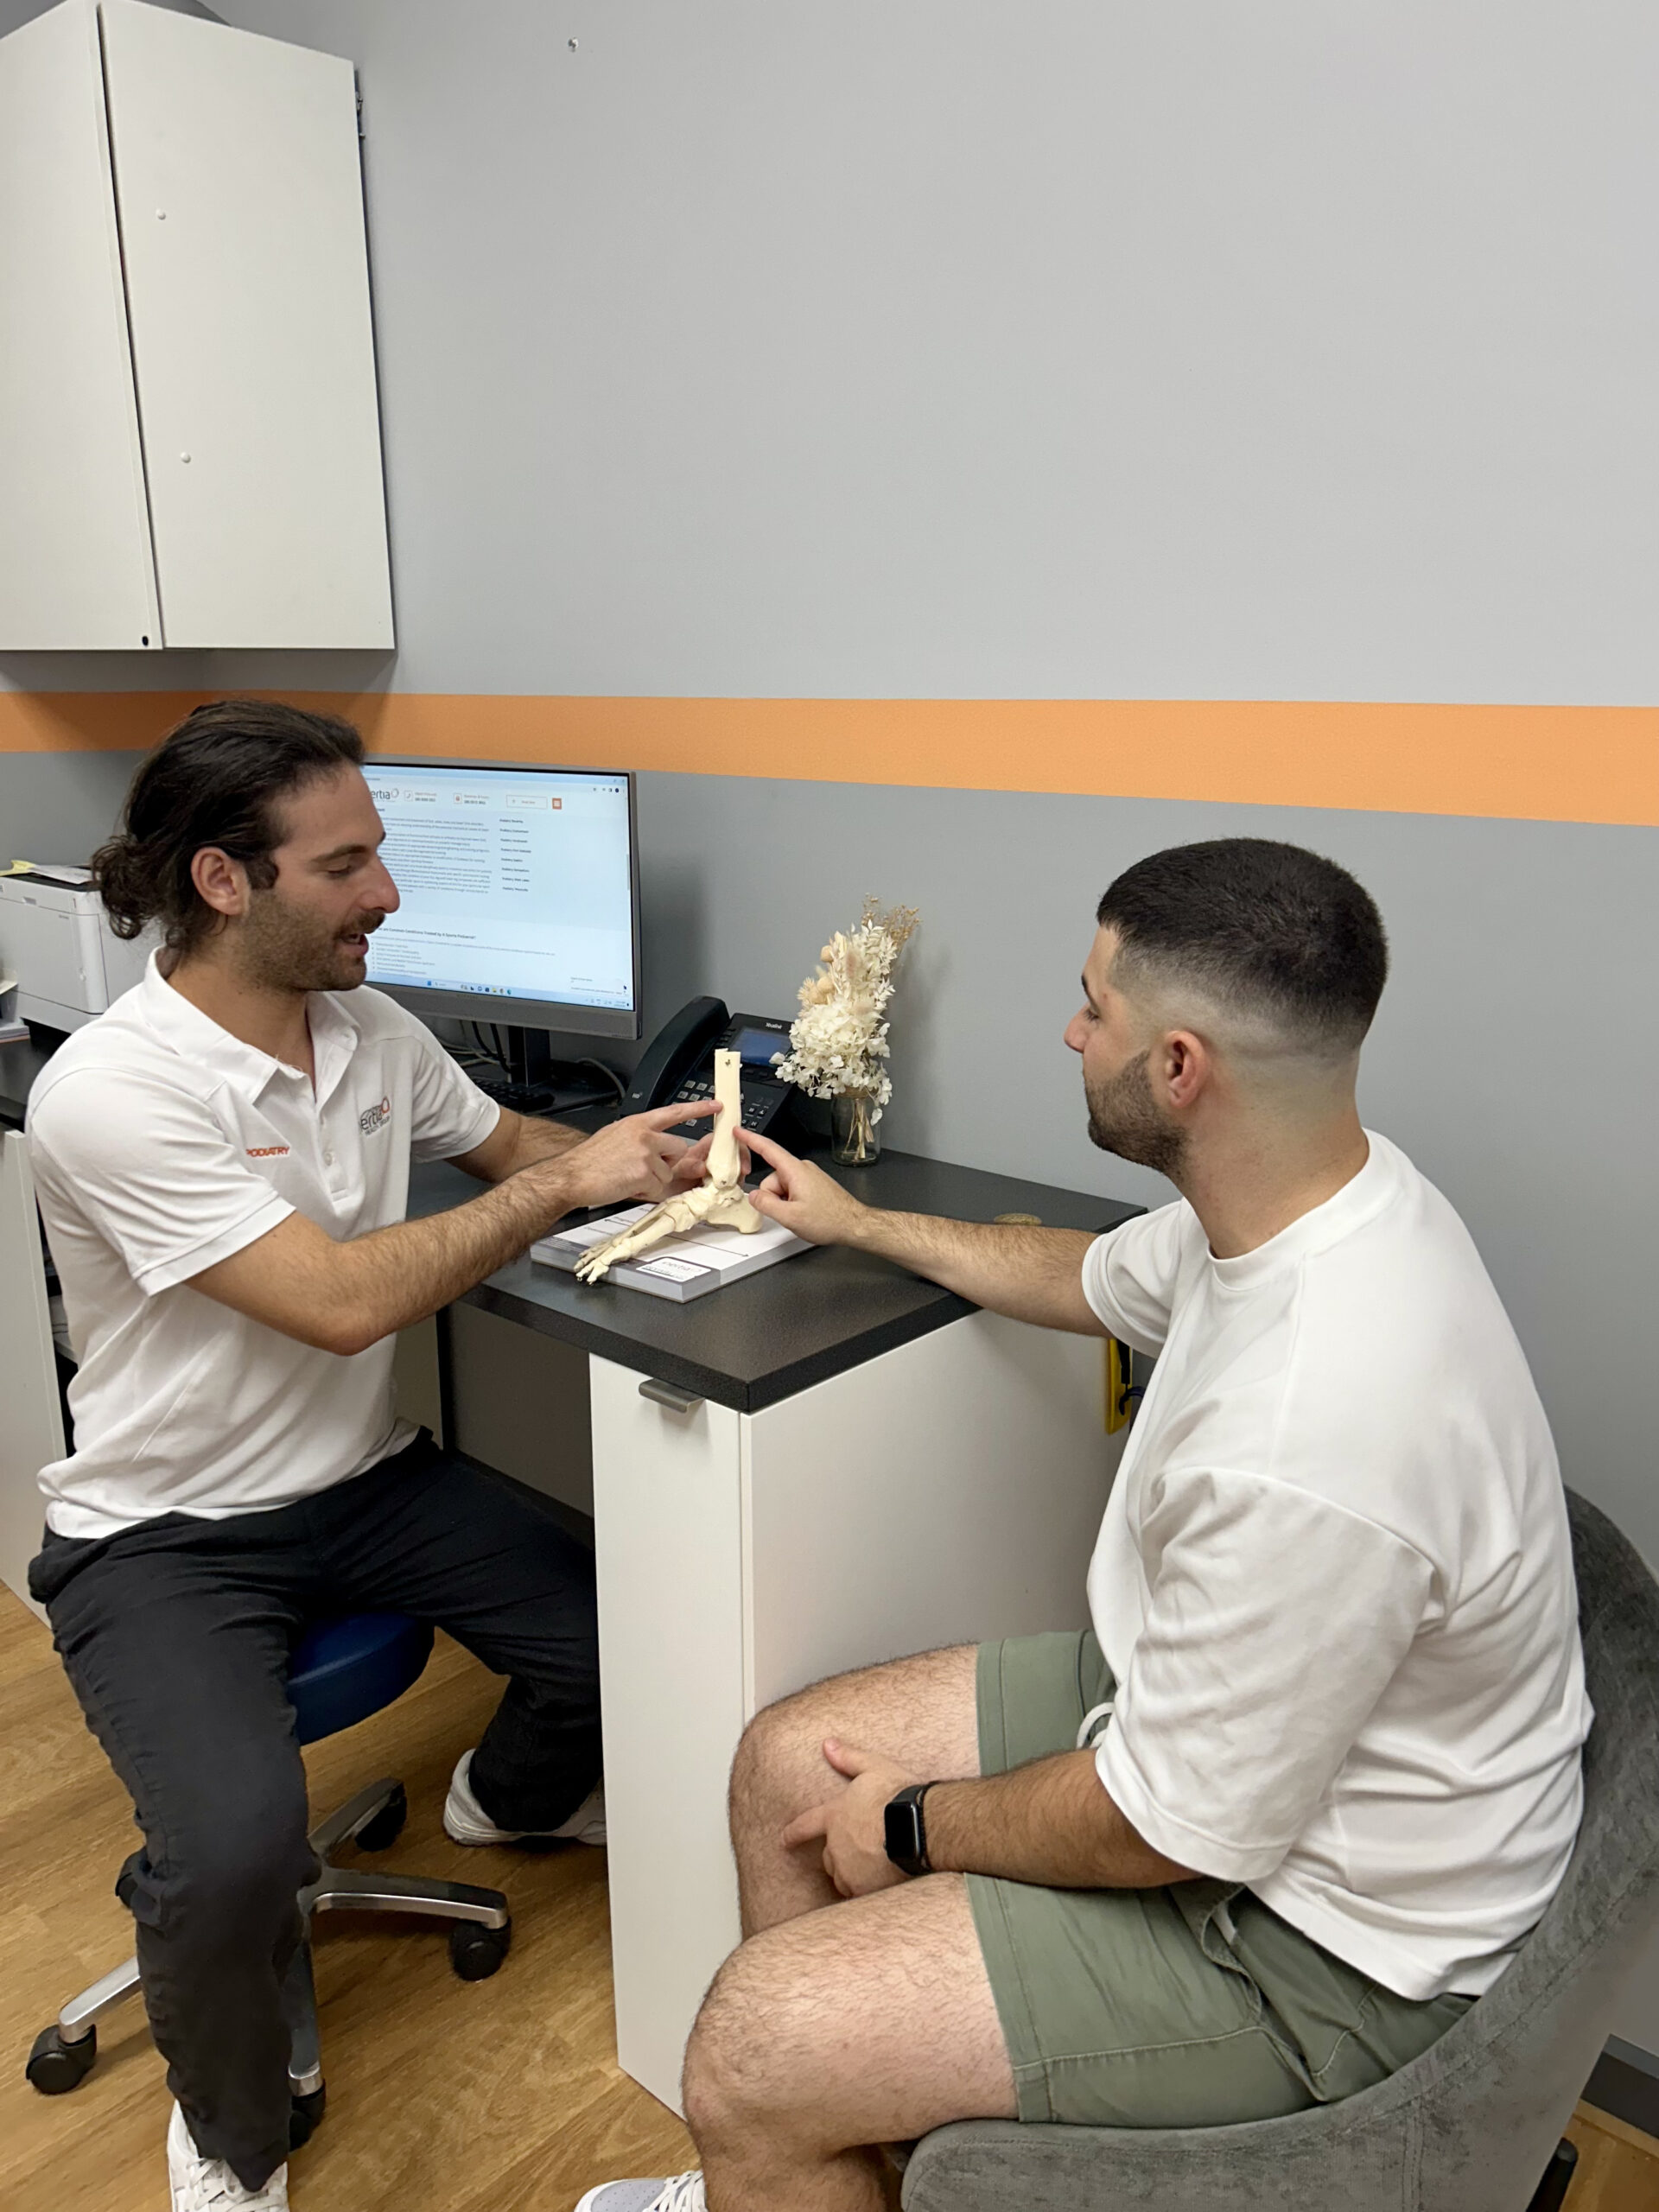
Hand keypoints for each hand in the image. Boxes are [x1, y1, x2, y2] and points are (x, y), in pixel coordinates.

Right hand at [554, 1102, 716, 1208]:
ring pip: (668, 1170)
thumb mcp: (615, 1136)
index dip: (697, 1108)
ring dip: (653, 1178)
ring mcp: (645, 1152)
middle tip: (644, 1166)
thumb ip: (640, 1137)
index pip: (674, 1112)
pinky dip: (645, 1190)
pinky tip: (627, 1184)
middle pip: (679, 1147)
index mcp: (637, 1123)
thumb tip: (658, 1146)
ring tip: (628, 1175)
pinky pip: (658, 1185)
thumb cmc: (589, 1160)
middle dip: (668, 1161)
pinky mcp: (644, 1172)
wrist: (572, 1176)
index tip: (715, 1106)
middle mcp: (644, 1134)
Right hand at [741, 1131, 869, 1246]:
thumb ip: (766, 1204)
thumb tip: (754, 1196)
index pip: (768, 1149)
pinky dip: (793, 1202)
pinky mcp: (813, 1184)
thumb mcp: (790, 1217)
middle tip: (789, 1212)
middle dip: (773, 1197)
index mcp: (795, 1170)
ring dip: (784, 1202)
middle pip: (771, 1178)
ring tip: (801, 1214)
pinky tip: (805, 1212)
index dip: (750, 1139)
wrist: (854, 1224)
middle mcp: (802, 1168)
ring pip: (781, 1186)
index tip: (738, 1131)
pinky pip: (792, 1190)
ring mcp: (809, 1176)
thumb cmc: (830, 1219)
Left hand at [779, 1739, 916, 1898]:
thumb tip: (828, 1745)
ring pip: (842, 1878)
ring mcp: (849, 1869)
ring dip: (850, 1874)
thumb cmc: (897, 1796)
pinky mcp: (864, 1888)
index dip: (794, 1833)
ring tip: (870, 1869)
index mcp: (835, 1816)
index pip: (806, 1825)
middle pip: (828, 1858)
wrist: (919, 1826)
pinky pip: (859, 1893)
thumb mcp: (873, 1767)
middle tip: (859, 1850)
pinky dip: (866, 1889)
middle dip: (837, 1855)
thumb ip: (849, 1758)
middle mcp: (836, 1845)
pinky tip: (880, 1883)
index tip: (784, 1841)